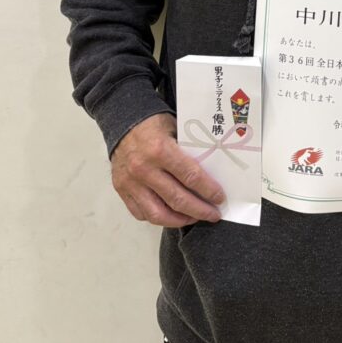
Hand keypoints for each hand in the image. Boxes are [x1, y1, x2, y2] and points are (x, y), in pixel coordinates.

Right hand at [110, 112, 224, 227]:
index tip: (220, 198)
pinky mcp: (122, 191)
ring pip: (158, 214)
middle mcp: (144, 169)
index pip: (190, 176)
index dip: (208, 190)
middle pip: (177, 199)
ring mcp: (131, 183)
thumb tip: (211, 172)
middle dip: (200, 210)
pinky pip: (141, 213)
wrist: (122, 122)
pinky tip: (172, 215)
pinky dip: (159, 218)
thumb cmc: (154, 124)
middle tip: (213, 214)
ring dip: (180, 220)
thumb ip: (189, 151)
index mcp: (160, 150)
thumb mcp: (176, 129)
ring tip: (194, 218)